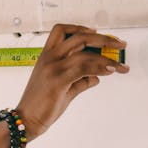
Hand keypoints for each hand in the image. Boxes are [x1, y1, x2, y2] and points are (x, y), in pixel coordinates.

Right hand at [16, 24, 127, 138]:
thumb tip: (96, 76)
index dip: (80, 28)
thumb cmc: (41, 105)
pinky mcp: (58, 80)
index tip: (96, 33)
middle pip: (79, 36)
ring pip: (85, 53)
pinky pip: (84, 68)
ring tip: (121, 66)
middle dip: (104, 38)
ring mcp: (52, 68)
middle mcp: (49, 58)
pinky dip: (101, 68)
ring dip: (108, 58)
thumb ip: (80, 80)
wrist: (26, 119)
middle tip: (120, 44)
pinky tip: (110, 72)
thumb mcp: (63, 88)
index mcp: (46, 56)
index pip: (62, 31)